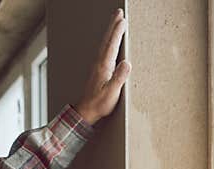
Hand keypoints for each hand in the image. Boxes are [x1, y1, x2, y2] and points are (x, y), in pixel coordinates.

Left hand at [74, 8, 130, 124]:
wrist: (86, 111)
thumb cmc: (99, 104)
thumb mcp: (111, 93)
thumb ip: (119, 78)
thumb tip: (127, 63)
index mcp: (103, 66)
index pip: (112, 45)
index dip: (117, 32)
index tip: (123, 20)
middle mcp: (99, 63)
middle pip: (107, 40)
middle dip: (113, 26)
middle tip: (118, 13)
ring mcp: (98, 66)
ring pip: (105, 43)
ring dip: (111, 32)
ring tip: (116, 23)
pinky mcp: (98, 70)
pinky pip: (105, 50)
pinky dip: (109, 41)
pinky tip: (111, 42)